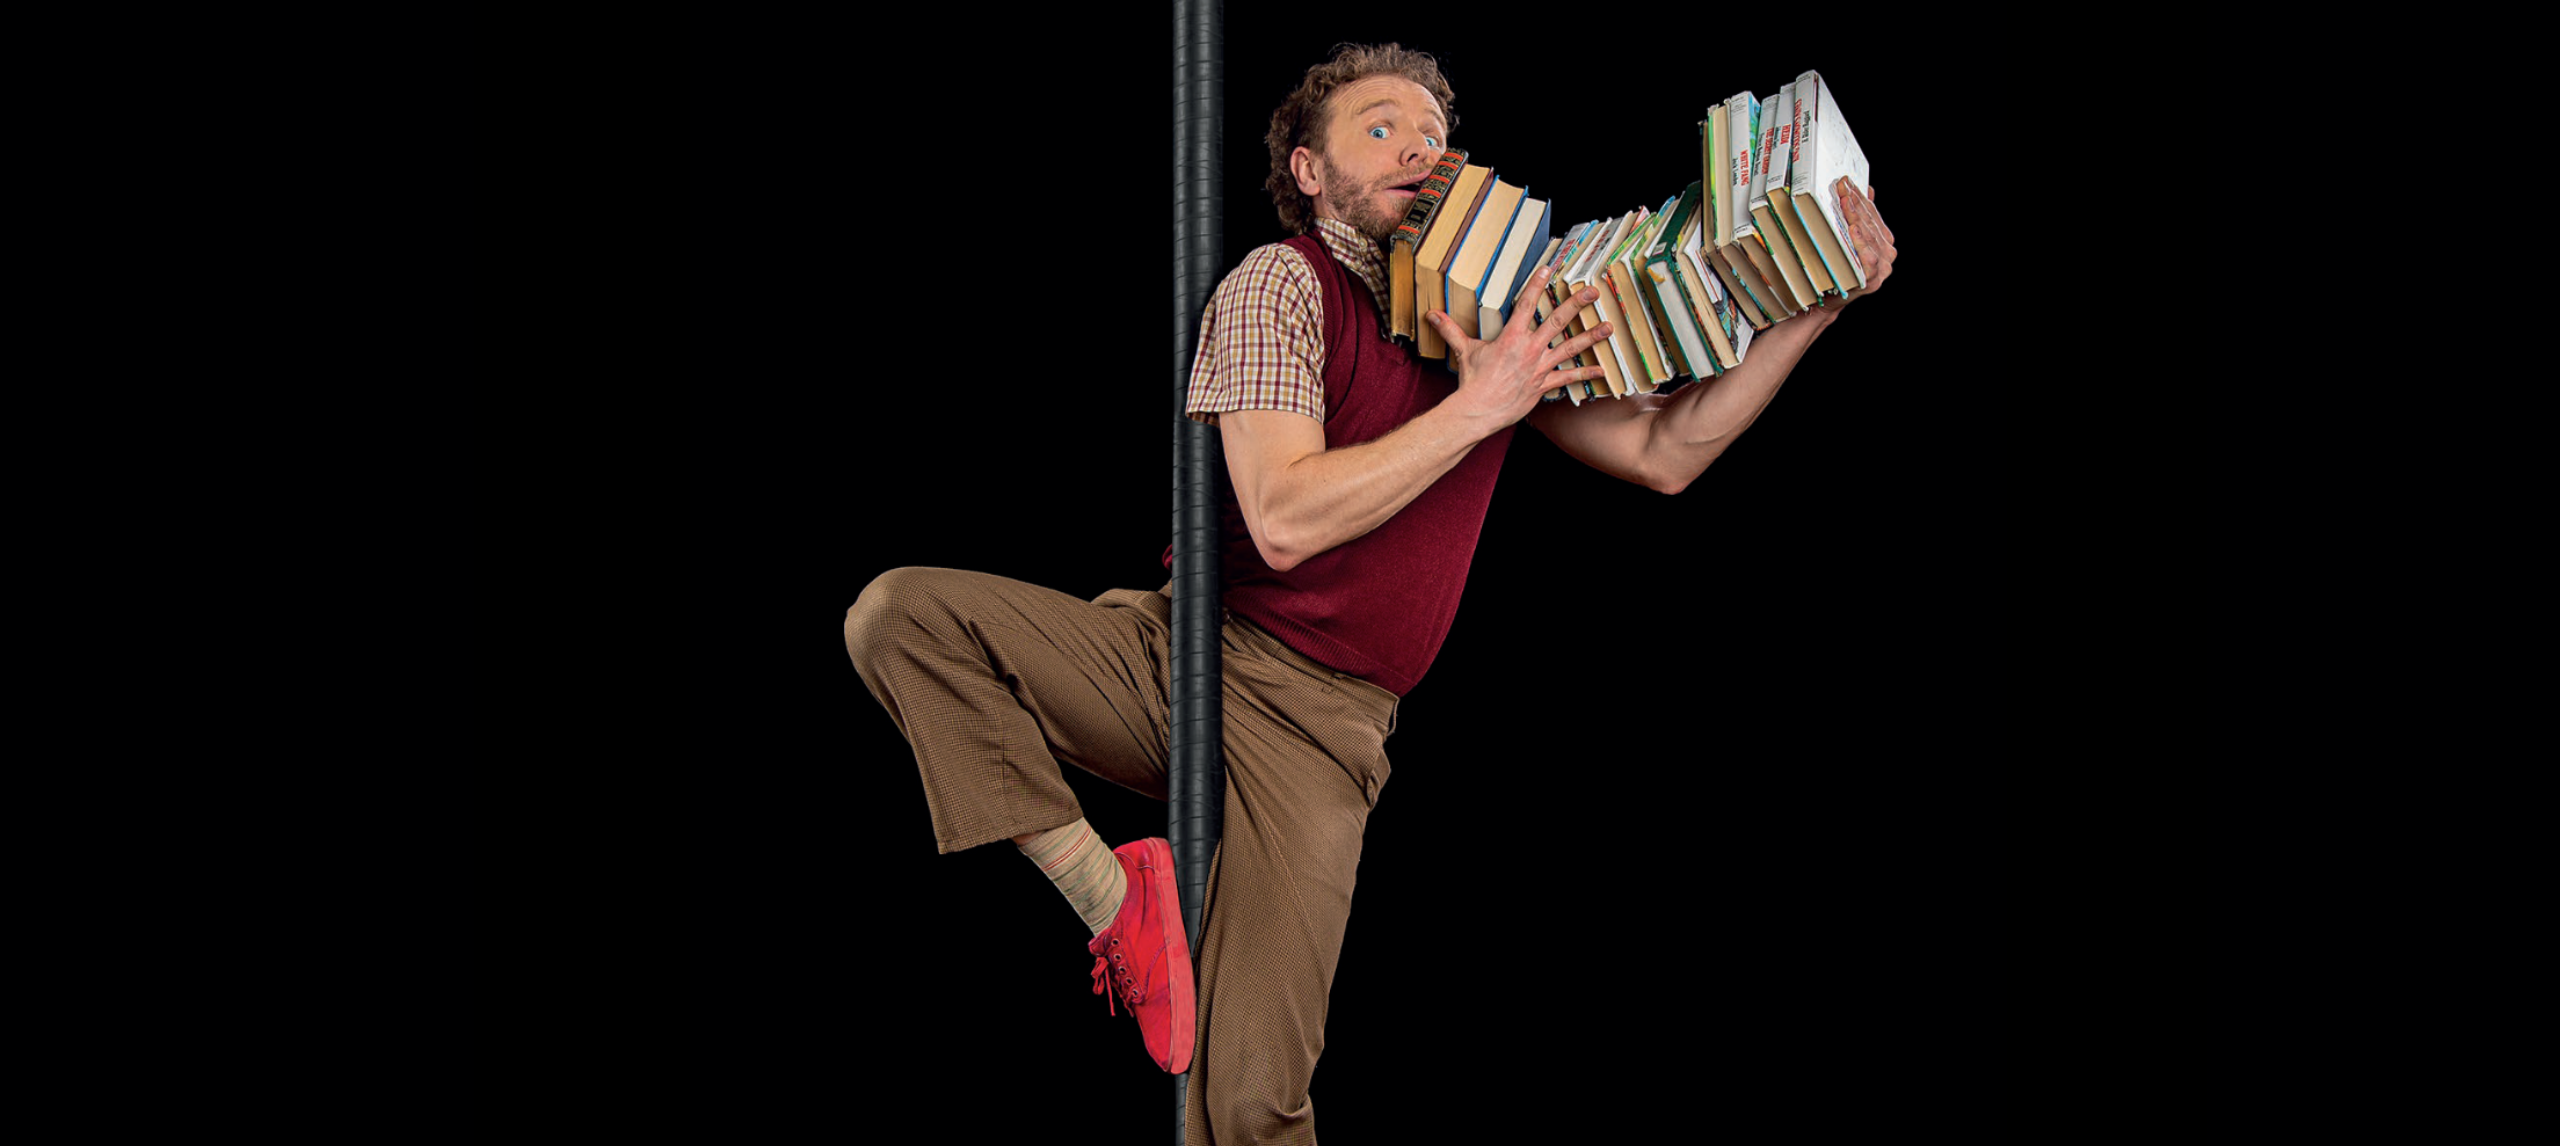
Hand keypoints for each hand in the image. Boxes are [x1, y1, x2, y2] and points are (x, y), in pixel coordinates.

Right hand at [1425, 265, 1613, 427]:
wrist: (1478, 410)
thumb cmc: (1472, 381)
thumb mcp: (1463, 351)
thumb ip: (1451, 330)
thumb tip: (1432, 314)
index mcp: (1511, 336)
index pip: (1527, 303)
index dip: (1537, 284)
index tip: (1548, 269)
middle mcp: (1529, 348)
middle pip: (1558, 321)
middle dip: (1577, 304)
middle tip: (1592, 293)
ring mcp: (1540, 367)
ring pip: (1570, 348)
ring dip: (1591, 337)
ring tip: (1608, 327)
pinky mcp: (1544, 385)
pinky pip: (1568, 378)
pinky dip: (1585, 374)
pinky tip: (1602, 371)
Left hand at [1834, 179, 1894, 303]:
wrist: (1830, 298)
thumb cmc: (1838, 266)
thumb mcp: (1848, 237)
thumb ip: (1861, 216)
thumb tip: (1868, 190)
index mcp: (1883, 240)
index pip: (1872, 213)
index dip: (1859, 196)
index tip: (1846, 182)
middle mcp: (1886, 253)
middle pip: (1870, 223)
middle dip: (1855, 204)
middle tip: (1842, 188)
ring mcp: (1882, 267)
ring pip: (1870, 238)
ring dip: (1857, 218)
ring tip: (1847, 203)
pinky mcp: (1872, 280)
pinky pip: (1868, 259)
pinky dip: (1861, 244)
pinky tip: (1854, 231)